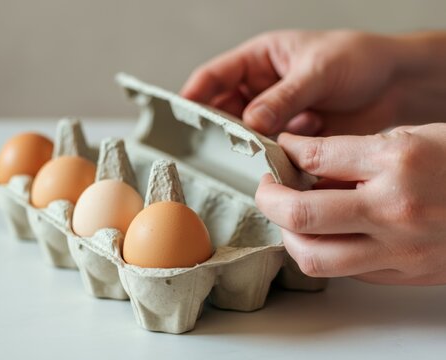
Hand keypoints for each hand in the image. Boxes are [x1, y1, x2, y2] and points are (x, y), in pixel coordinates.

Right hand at [181, 30, 445, 135]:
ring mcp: (275, 114)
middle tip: (219, 143)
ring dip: (246, 145)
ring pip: (246, 133)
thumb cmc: (358, 59)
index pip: (215, 76)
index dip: (195, 95)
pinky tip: (275, 161)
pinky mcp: (291, 137)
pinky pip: (270, 149)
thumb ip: (284, 97)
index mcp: (259, 59)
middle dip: (220, 127)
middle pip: (224, 109)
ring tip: (251, 152)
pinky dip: (269, 157)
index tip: (182, 115)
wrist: (395, 85)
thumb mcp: (317, 71)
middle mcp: (261, 88)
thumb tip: (252, 122)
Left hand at [255, 123, 445, 284]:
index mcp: (398, 160)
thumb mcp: (413, 137)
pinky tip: (324, 236)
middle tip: (267, 189)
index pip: (315, 155)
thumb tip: (305, 164)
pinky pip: (344, 271)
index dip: (286, 151)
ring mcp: (400, 248)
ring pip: (313, 257)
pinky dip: (322, 253)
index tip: (280, 152)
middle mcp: (394, 208)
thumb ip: (356, 153)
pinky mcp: (405, 273)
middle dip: (269, 199)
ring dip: (289, 236)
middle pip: (301, 214)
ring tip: (289, 218)